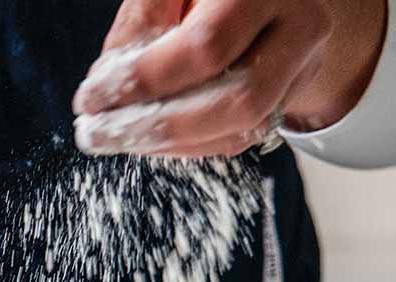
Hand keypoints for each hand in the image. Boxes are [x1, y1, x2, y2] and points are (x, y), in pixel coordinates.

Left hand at [73, 0, 386, 157]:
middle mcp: (298, 23)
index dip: (144, 80)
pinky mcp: (292, 94)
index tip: (92, 99)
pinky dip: (191, 145)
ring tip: (122, 138)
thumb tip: (107, 82)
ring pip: (243, 126)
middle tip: (103, 135)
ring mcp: (303, 63)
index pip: (205, 47)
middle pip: (237, 99)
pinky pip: (243, 136)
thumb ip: (143, 22)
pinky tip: (152, 140)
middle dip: (160, 126)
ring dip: (172, 143)